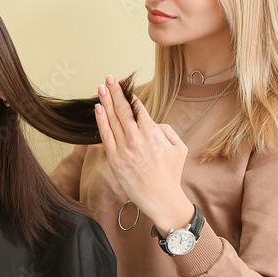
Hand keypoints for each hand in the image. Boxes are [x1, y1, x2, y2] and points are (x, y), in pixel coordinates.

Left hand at [95, 75, 193, 232]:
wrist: (161, 198)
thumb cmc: (171, 174)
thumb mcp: (179, 148)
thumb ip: (167, 131)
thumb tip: (153, 123)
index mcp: (153, 133)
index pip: (138, 109)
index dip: (130, 96)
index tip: (124, 86)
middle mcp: (137, 138)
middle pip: (123, 110)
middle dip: (115, 92)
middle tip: (109, 78)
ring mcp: (124, 149)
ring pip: (112, 120)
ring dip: (106, 101)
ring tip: (101, 87)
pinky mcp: (115, 160)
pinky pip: (105, 136)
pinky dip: (101, 121)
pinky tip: (98, 108)